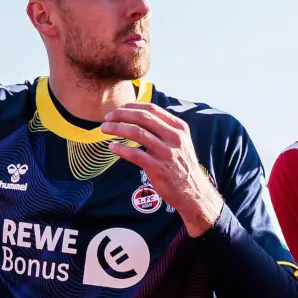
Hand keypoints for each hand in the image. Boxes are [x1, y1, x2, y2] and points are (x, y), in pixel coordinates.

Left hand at [101, 103, 223, 236]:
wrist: (193, 191)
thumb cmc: (180, 164)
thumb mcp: (180, 141)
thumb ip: (164, 128)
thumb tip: (139, 115)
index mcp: (179, 127)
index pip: (152, 109)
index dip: (131, 107)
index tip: (118, 109)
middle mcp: (174, 137)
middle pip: (143, 117)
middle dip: (121, 114)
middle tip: (107, 117)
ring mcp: (166, 153)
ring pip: (137, 133)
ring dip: (117, 128)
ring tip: (104, 129)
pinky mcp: (158, 168)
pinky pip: (134, 154)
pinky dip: (120, 148)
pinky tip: (112, 147)